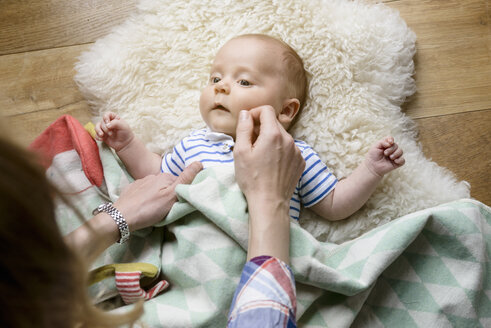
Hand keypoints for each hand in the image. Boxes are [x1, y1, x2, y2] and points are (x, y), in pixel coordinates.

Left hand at [65, 161, 201, 261]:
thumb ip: (185, 179)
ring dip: (158, 195)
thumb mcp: (172, 196)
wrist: (121, 217)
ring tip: (155, 209)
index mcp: (164, 176)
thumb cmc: (149, 208)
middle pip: (167, 184)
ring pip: (155, 188)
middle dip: (169, 193)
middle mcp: (152, 176)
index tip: (179, 203)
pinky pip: (144, 192)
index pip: (179, 182)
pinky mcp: (131, 189)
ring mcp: (140, 182)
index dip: (181, 192)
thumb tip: (199, 162)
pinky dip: (146, 197)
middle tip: (168, 208)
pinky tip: (144, 206)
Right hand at [95, 112, 133, 151]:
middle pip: (102, 122)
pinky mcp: (102, 135)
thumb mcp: (123, 126)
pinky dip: (98, 136)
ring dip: (98, 131)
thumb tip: (107, 125)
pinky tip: (102, 139)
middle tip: (111, 134)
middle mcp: (108, 122)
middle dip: (105, 128)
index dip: (105, 118)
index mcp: (114, 118)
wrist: (125, 144)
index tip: (108, 122)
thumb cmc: (126, 133)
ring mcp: (104, 129)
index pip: (106, 114)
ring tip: (102, 135)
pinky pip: (96, 134)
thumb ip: (115, 123)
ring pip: (96, 127)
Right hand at [234, 106, 304, 208]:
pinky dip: (280, 151)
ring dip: (271, 140)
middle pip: (274, 123)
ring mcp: (297, 151)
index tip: (247, 124)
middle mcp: (289, 139)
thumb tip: (245, 113)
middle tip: (250, 143)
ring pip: (282, 136)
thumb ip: (243, 128)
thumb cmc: (252, 178)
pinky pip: (289, 149)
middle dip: (261, 127)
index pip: (267, 110)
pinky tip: (271, 164)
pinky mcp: (300, 162)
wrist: (270, 202)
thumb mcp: (240, 152)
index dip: (254, 113)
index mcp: (273, 134)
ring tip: (261, 156)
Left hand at [364, 136, 404, 176]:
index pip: (391, 139)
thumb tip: (391, 143)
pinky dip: (399, 160)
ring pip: (401, 151)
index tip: (390, 142)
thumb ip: (382, 142)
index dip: (391, 139)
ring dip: (395, 154)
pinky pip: (403, 160)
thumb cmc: (373, 156)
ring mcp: (395, 156)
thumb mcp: (375, 146)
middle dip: (391, 149)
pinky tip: (394, 161)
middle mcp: (392, 149)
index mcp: (386, 144)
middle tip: (385, 153)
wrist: (372, 166)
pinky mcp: (397, 163)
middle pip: (396, 145)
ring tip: (390, 157)